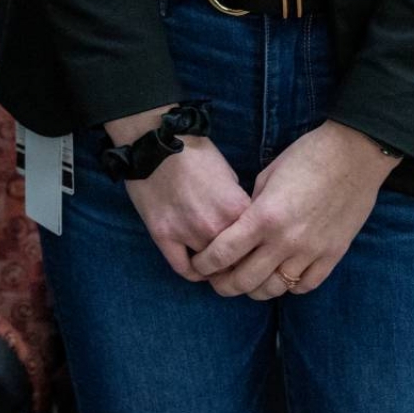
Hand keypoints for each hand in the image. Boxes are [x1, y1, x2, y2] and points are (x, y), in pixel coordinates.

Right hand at [107, 107, 251, 281]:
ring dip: (216, 268)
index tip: (255, 252)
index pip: (257, 245)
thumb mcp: (230, 175)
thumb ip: (238, 206)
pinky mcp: (163, 236)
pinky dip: (194, 272)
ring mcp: (188, 233)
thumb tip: (243, 226)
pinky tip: (197, 267)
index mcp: (238, 210)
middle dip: (239, 264)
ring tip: (218, 264)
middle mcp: (216, 227)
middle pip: (236, 262)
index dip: (257, 249)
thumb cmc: (196, 153)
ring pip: (211, 268)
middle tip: (238, 263)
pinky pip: (183, 268)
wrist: (156, 141)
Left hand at [188, 121, 397, 299]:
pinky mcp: (333, 256)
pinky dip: (289, 286)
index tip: (198, 265)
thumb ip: (251, 207)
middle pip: (245, 280)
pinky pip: (305, 285)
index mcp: (263, 217)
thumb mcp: (267, 176)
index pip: (223, 253)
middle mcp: (285, 240)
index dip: (205, 264)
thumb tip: (240, 228)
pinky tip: (282, 277)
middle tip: (217, 282)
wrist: (354, 155)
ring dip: (256, 290)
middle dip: (224, 285)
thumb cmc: (306, 156)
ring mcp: (311, 252)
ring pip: (275, 289)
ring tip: (248, 283)